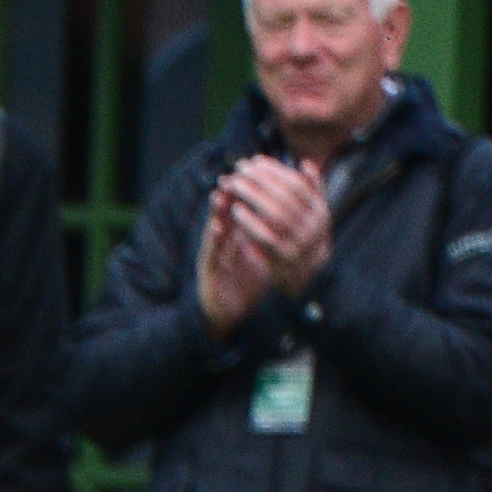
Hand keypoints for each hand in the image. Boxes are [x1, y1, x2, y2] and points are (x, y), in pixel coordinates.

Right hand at [194, 185, 274, 334]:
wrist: (229, 316)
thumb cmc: (245, 286)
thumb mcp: (259, 258)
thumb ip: (266, 237)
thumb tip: (283, 217)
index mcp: (237, 241)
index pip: (241, 212)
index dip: (247, 195)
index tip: (255, 176)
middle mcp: (224, 246)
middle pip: (226, 216)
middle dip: (229, 196)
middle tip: (234, 176)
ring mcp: (215, 258)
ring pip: (215, 230)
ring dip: (217, 212)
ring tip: (220, 194)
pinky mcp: (209, 273)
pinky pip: (212, 254)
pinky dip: (214, 240)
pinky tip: (218, 227)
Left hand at [223, 157, 331, 299]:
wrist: (307, 278)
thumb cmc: (306, 240)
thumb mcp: (315, 215)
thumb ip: (312, 190)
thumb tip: (306, 163)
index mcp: (320, 211)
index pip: (297, 184)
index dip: (276, 171)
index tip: (256, 160)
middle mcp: (313, 225)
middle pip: (285, 195)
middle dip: (261, 179)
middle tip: (240, 168)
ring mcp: (299, 241)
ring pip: (275, 212)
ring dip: (253, 196)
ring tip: (235, 184)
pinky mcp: (283, 257)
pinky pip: (265, 235)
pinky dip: (250, 221)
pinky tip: (235, 210)